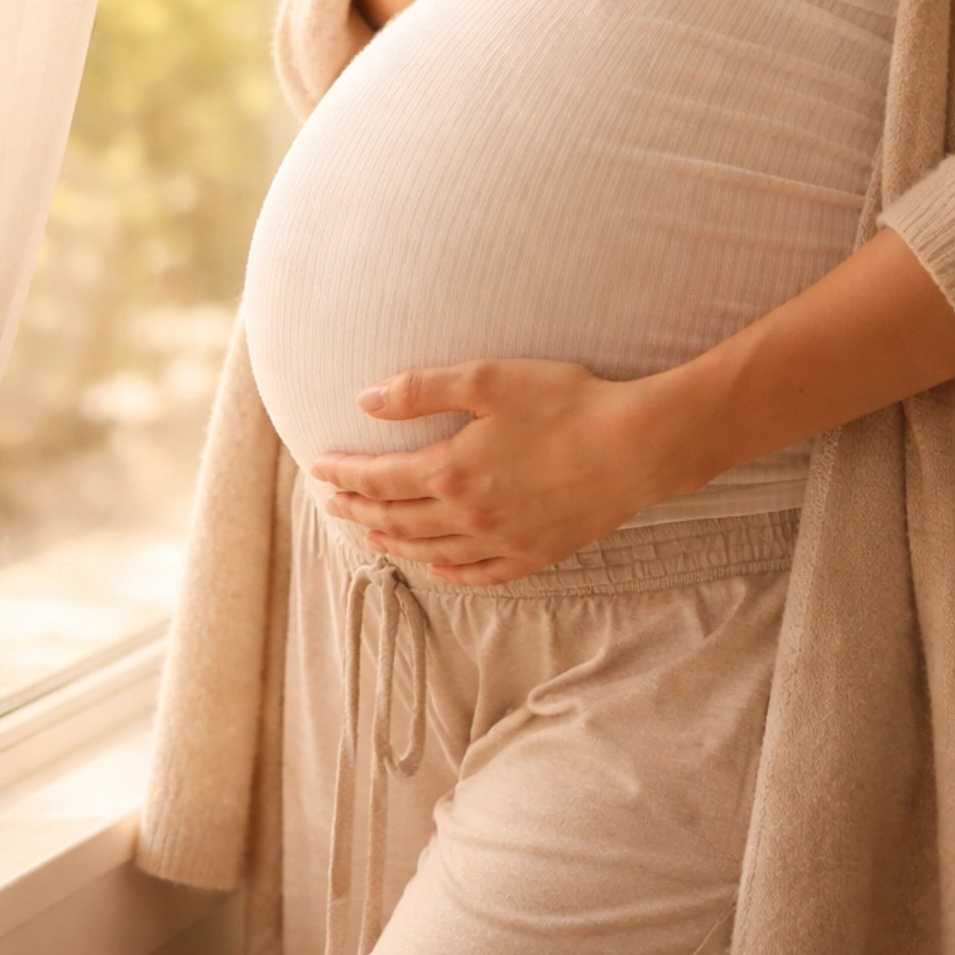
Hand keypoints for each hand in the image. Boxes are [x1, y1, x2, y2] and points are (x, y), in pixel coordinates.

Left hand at [311, 361, 696, 584]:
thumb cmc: (565, 403)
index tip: (319, 468)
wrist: (634, 447)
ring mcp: (502, 541)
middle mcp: (468, 517)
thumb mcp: (488, 379)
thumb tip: (366, 399)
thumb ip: (421, 390)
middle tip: (333, 504)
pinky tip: (438, 569)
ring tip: (372, 535)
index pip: (380, 479)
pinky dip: (449, 573)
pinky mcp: (536, 553)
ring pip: (432, 551)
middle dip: (360, 509)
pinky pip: (480, 574)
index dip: (345, 474)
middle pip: (398, 518)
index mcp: (451, 471)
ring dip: (395, 543)